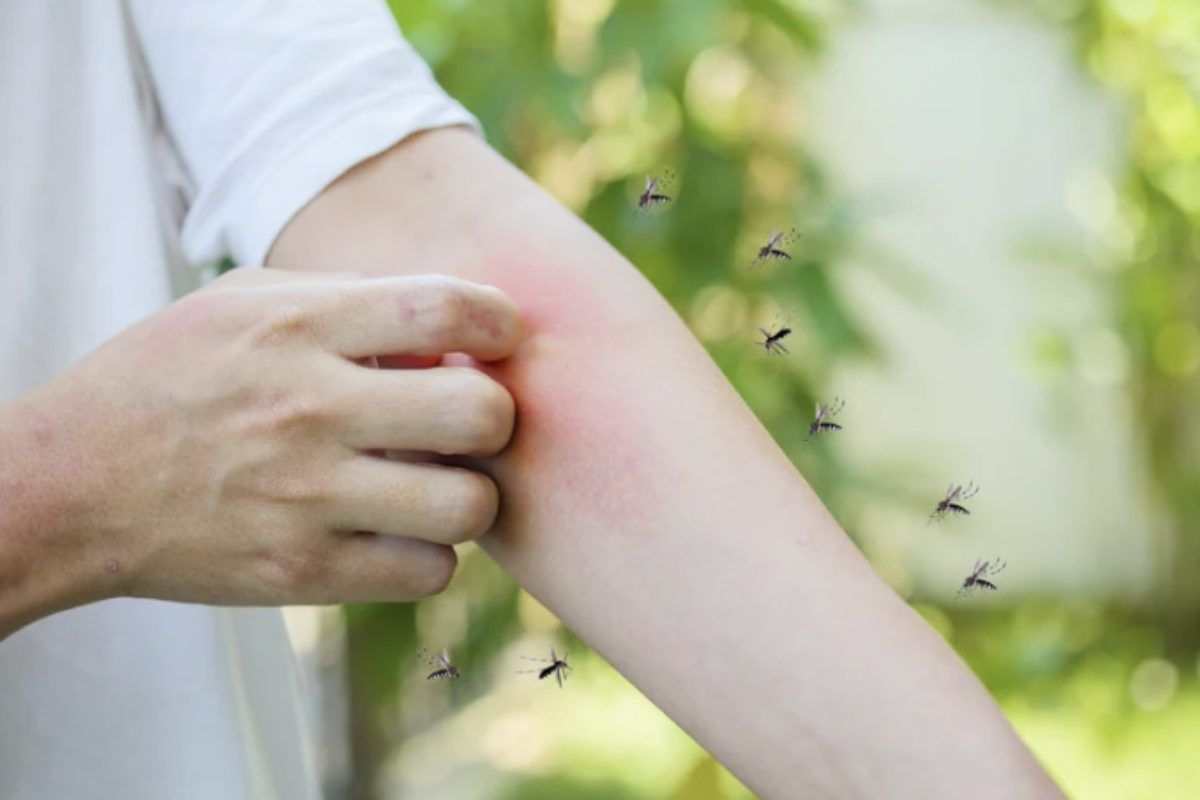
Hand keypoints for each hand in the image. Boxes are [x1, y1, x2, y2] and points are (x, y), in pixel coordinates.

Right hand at [24, 268, 520, 608]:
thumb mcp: (242, 303)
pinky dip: (428, 554)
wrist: (70, 486)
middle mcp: (310, 410)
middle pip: (480, 415)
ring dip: (468, 495)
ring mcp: (308, 499)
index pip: (446, 308)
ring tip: (434, 483)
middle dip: (494, 416)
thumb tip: (448, 327)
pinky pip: (428, 571)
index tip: (497, 337)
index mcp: (298, 328)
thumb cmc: (168, 378)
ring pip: (468, 507)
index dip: (499, 321)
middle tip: (467, 422)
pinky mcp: (302, 573)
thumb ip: (347, 300)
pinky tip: (396, 531)